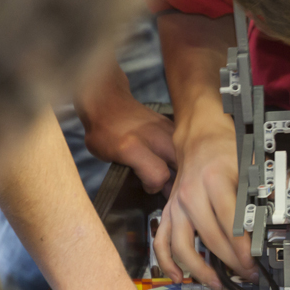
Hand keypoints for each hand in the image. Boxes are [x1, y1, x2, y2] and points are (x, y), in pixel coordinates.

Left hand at [78, 64, 176, 192]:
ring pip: (186, 156)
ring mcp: (166, 129)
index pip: (158, 177)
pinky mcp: (172, 125)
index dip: (154, 187)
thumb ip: (131, 173)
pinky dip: (179, 155)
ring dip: (180, 168)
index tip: (147, 186)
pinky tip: (171, 159)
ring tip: (171, 174)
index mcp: (132, 147)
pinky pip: (182, 146)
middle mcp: (153, 137)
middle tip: (167, 187)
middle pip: (179, 168)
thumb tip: (153, 187)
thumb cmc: (103, 132)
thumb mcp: (107, 157)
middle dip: (175, 181)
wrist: (108, 102)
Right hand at [156, 113, 254, 288]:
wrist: (199, 135)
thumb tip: (277, 212)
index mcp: (214, 181)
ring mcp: (177, 205)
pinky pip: (162, 241)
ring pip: (182, 247)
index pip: (230, 224)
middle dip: (231, 263)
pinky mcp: (169, 211)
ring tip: (216, 283)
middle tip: (247, 274)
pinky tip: (177, 277)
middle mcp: (192, 195)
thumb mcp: (249, 162)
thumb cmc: (226, 147)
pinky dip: (167, 262)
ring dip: (199, 270)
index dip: (243, 248)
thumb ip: (261, 188)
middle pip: (211, 239)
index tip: (253, 263)